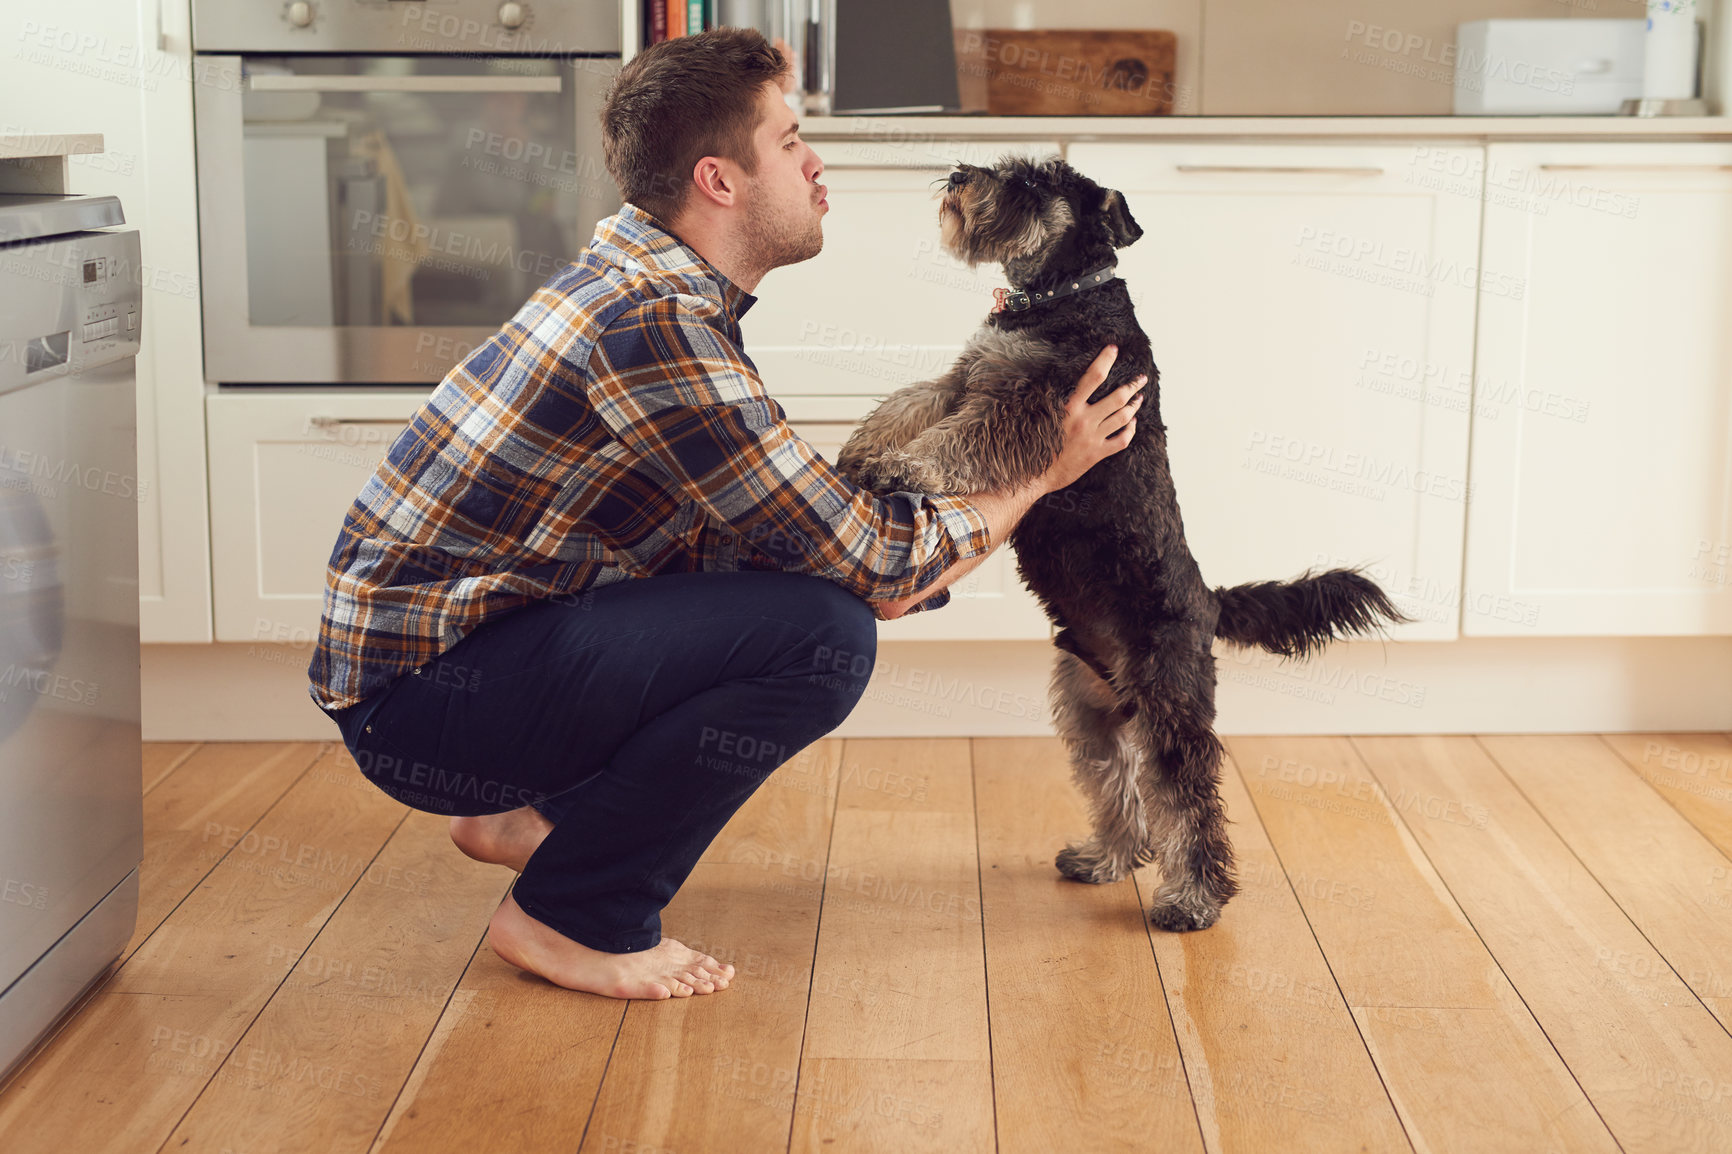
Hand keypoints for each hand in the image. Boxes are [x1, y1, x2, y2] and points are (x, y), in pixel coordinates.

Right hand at [1040, 345, 1145, 492]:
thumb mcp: (1043, 417)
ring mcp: (1094, 438)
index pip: (1092, 377)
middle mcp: (1085, 421)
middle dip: (1132, 385)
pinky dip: (1131, 430)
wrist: (1035, 475)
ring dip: (1134, 405)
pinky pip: (1121, 440)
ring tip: (1139, 397)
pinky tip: (1133, 423)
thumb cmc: (1035, 445)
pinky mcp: (1097, 453)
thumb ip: (1057, 403)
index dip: (1105, 360)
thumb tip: (1063, 385)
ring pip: (1123, 417)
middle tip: (1141, 377)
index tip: (1113, 349)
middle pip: (1117, 397)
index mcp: (1070, 408)